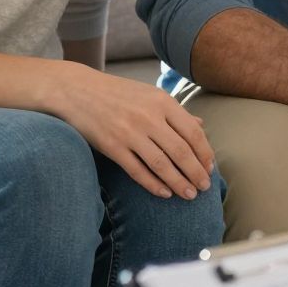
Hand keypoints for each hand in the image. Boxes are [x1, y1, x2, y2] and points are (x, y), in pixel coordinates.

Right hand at [56, 66, 215, 198]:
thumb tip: (201, 125)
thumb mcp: (150, 94)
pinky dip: (154, 185)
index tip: (210, 168)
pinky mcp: (112, 147)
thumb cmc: (118, 93)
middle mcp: (148, 117)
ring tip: (189, 195)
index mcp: (162, 102)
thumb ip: (175, 112)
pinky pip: (138, 171)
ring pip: (162, 165)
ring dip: (179, 183)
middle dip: (196, 173)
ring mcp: (129, 133)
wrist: (78, 91)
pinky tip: (165, 193)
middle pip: (181, 151)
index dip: (205, 153)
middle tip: (204, 188)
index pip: (193, 132)